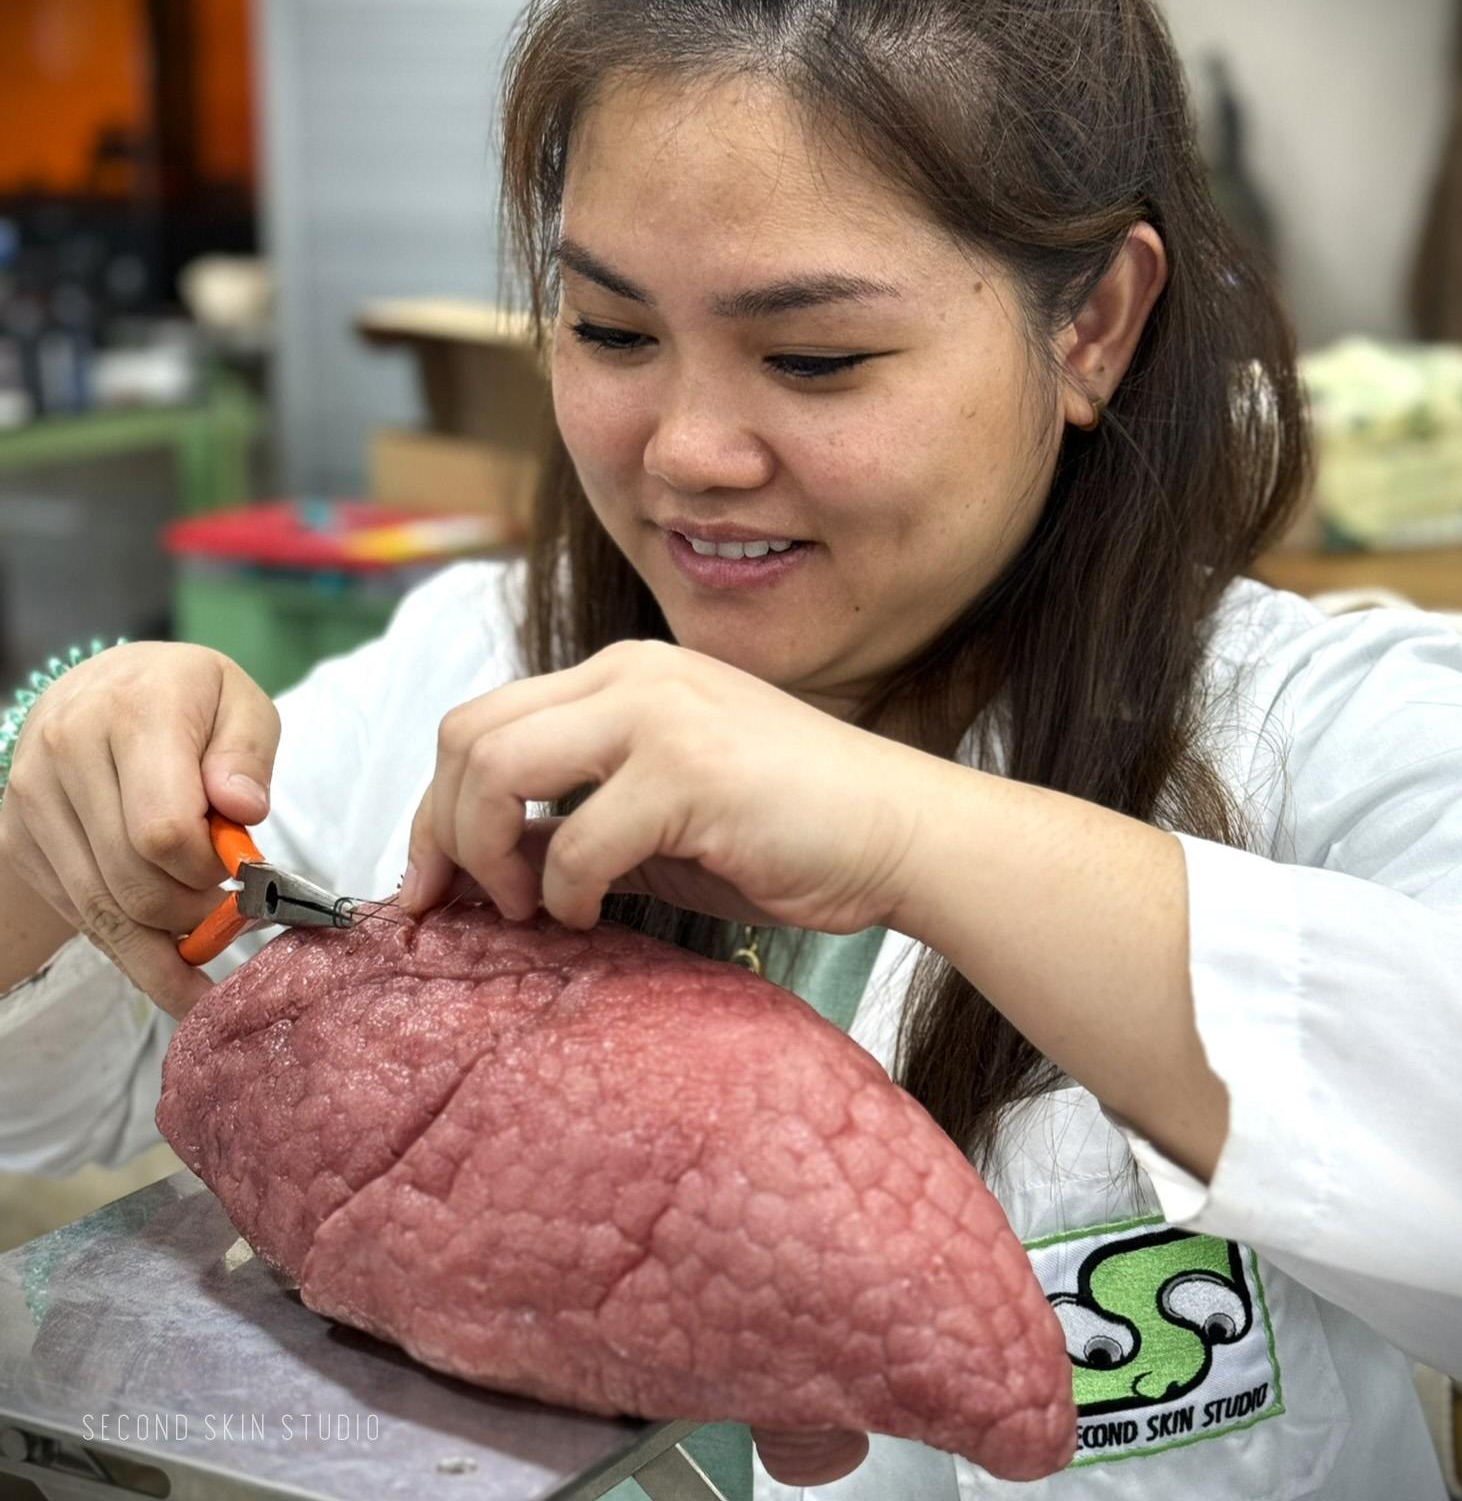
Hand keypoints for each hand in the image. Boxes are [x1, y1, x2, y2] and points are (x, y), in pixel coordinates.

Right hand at [0, 644, 280, 1016]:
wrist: (103, 688)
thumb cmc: (189, 699)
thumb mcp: (241, 702)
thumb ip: (249, 755)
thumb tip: (243, 810)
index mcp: (133, 713)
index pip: (163, 831)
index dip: (209, 869)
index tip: (243, 869)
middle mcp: (67, 754)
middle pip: (133, 880)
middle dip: (194, 911)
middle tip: (234, 908)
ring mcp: (34, 801)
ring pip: (102, 909)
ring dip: (165, 943)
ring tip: (210, 942)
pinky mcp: (21, 840)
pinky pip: (80, 915)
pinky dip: (132, 947)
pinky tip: (173, 964)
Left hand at [402, 639, 940, 932]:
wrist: (902, 829)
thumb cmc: (788, 829)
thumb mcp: (663, 811)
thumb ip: (579, 817)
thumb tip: (484, 867)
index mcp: (623, 675)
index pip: (482, 720)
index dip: (437, 805)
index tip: (433, 881)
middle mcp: (632, 675)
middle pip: (469, 736)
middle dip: (442, 831)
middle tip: (462, 903)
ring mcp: (662, 714)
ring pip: (499, 768)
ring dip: (491, 854)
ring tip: (530, 906)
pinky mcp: (690, 769)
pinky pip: (576, 838)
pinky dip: (565, 892)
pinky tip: (594, 913)